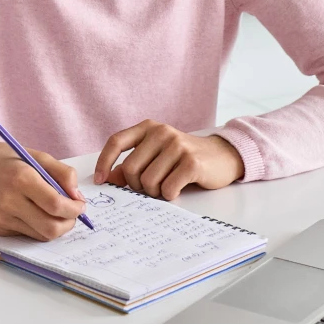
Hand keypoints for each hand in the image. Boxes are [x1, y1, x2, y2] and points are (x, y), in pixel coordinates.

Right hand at [0, 137, 85, 240]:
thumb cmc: (3, 159)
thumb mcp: (34, 155)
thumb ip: (62, 173)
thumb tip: (77, 196)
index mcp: (20, 178)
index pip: (55, 204)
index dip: (74, 208)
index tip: (80, 205)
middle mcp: (9, 201)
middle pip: (50, 227)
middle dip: (68, 223)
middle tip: (72, 213)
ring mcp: (1, 218)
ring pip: (40, 235)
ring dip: (55, 227)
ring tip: (55, 212)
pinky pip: (27, 234)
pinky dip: (37, 226)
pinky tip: (33, 212)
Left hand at [94, 121, 243, 198]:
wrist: (222, 156)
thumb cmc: (182, 159)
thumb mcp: (155, 155)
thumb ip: (133, 164)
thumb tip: (110, 178)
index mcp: (148, 128)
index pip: (116, 142)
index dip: (104, 162)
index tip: (101, 181)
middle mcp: (161, 132)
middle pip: (131, 169)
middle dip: (136, 186)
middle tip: (151, 187)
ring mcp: (177, 145)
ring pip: (148, 182)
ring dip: (154, 192)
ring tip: (167, 186)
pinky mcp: (192, 162)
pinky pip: (168, 189)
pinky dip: (169, 195)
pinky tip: (178, 188)